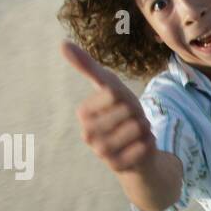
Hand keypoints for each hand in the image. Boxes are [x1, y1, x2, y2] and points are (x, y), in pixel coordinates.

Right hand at [62, 40, 157, 172]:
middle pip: (126, 111)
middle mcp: (87, 134)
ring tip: (137, 133)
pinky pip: (142, 148)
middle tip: (132, 122)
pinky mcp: (117, 167)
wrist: (138, 148)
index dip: (126, 98)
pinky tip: (141, 146)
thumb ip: (88, 67)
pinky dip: (148, 144)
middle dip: (137, 113)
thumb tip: (62, 43)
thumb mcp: (110, 87)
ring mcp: (101, 153)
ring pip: (135, 129)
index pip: (113, 94)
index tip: (123, 107)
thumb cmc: (123, 113)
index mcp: (83, 113)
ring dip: (144, 129)